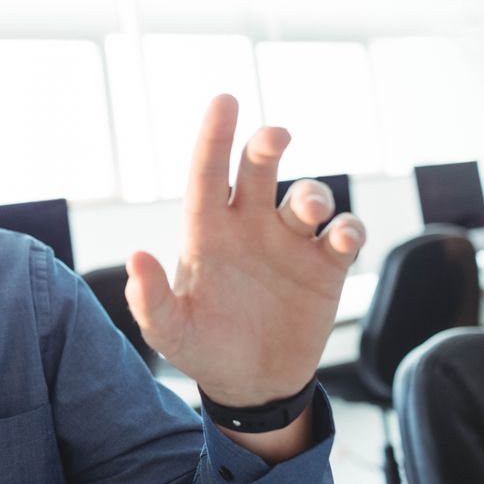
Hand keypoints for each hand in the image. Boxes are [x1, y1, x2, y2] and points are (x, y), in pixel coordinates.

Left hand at [125, 94, 365, 406]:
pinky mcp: (326, 268)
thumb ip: (151, 299)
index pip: (208, 173)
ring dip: (311, 194)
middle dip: (267, 144)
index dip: (214, 137)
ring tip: (306, 212)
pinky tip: (340, 239)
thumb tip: (135, 258)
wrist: (252, 384)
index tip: (225, 100)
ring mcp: (289, 244)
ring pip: (307, 197)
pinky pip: (344, 234)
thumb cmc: (204, 348)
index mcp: (208, 232)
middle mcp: (249, 226)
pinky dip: (347, 229)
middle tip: (276, 135)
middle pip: (259, 169)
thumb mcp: (170, 332)